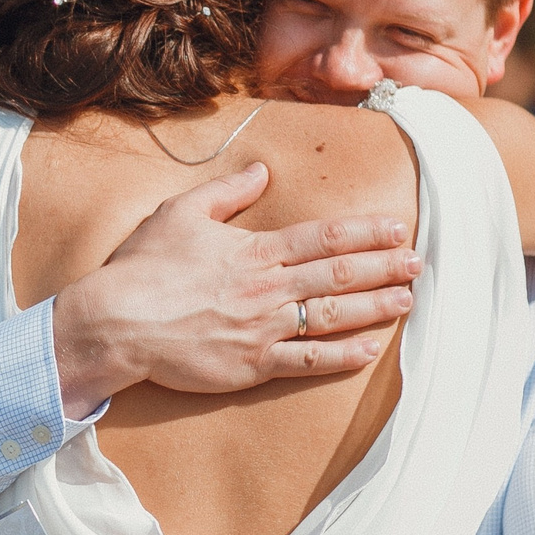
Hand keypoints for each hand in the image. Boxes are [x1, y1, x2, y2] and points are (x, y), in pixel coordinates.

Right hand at [52, 164, 419, 412]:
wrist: (115, 322)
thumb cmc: (142, 268)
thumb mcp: (179, 213)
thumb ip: (226, 192)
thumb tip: (261, 170)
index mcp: (254, 250)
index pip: (324, 237)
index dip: (366, 232)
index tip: (398, 228)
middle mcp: (267, 287)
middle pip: (339, 275)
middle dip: (384, 267)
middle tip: (418, 264)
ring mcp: (263, 328)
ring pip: (333, 316)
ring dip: (375, 307)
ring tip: (408, 301)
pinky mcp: (251, 364)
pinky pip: (308, 361)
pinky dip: (342, 356)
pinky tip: (371, 349)